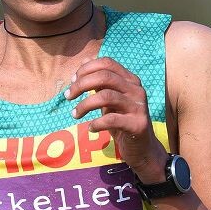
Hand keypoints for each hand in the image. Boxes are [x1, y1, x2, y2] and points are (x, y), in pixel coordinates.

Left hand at [69, 57, 168, 182]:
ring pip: (106, 96)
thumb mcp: (110, 99)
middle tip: (68, 96)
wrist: (142, 148)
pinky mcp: (137, 124)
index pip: (107, 63)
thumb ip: (100, 82)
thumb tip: (85, 60)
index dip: (87, 68)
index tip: (72, 80)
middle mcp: (136, 90)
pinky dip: (96, 123)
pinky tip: (91, 128)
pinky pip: (111, 119)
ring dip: (85, 105)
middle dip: (81, 84)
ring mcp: (138, 107)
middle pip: (105, 77)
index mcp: (130, 80)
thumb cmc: (123, 121)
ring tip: (75, 114)